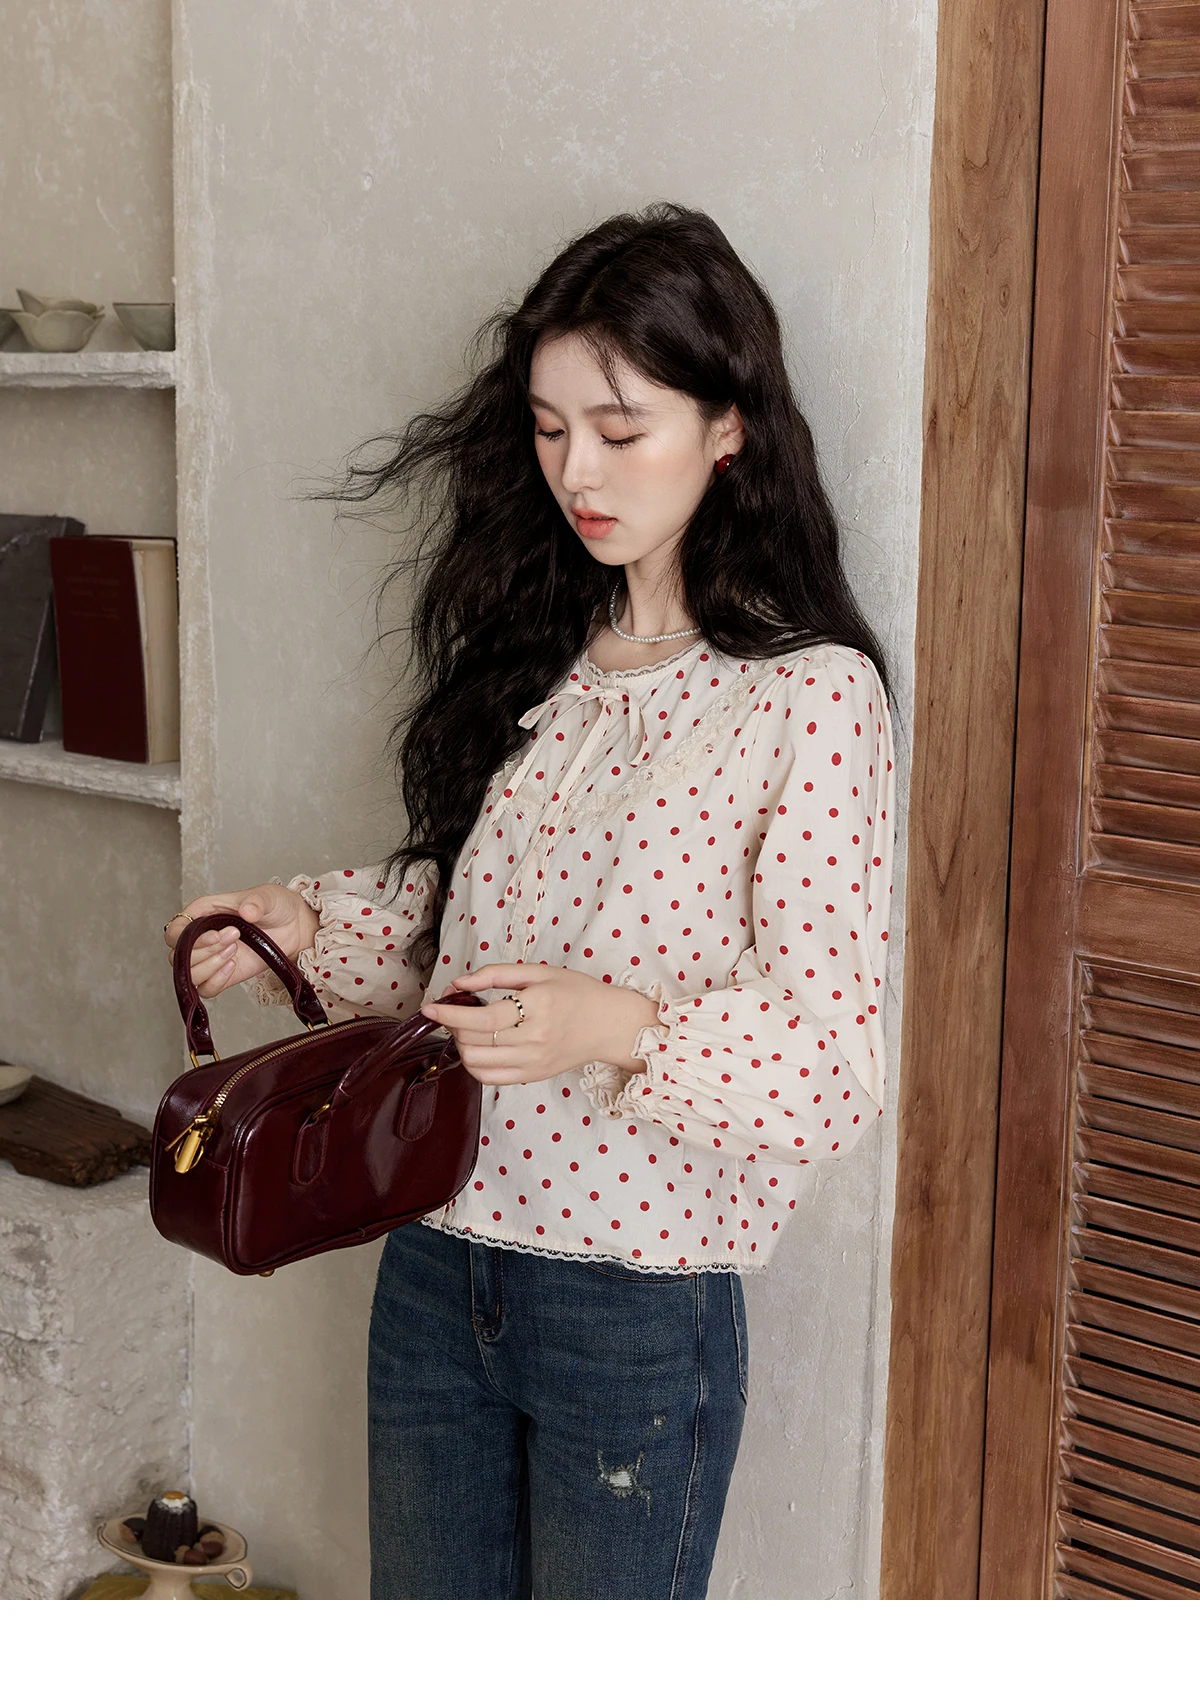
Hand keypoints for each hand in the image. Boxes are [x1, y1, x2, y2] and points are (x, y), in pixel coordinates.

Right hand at [163, 883, 320, 999]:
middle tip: (234, 939)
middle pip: (178, 956)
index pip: (174, 931)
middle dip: (204, 951)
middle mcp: (201, 937)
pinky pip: (206, 989)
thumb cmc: (276, 906)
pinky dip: (216, 982)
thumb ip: (256, 902)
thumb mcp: (268, 897)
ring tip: (234, 952)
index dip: (186, 937)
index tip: (216, 934)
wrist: (295, 926)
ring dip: (210, 967)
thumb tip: (247, 911)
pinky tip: (233, 967)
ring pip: (189, 975)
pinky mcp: (223, 975)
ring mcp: (211, 958)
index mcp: (203, 912)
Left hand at [422, 962, 665, 1086]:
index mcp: (537, 1007)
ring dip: (461, 1045)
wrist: (609, 1025)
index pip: (481, 1019)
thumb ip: (496, 975)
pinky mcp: (532, 1077)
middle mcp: (534, 1039)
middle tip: (455, 1011)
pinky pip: (490, 1078)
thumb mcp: (539, 972)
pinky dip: (473, 1064)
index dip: (450, 1014)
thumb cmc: (576, 993)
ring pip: (477, 1063)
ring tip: (468, 1029)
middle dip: (454, 1026)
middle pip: (474, 1042)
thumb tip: (458, 984)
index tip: (430, 1008)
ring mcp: (533, 1062)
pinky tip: (477, 1046)